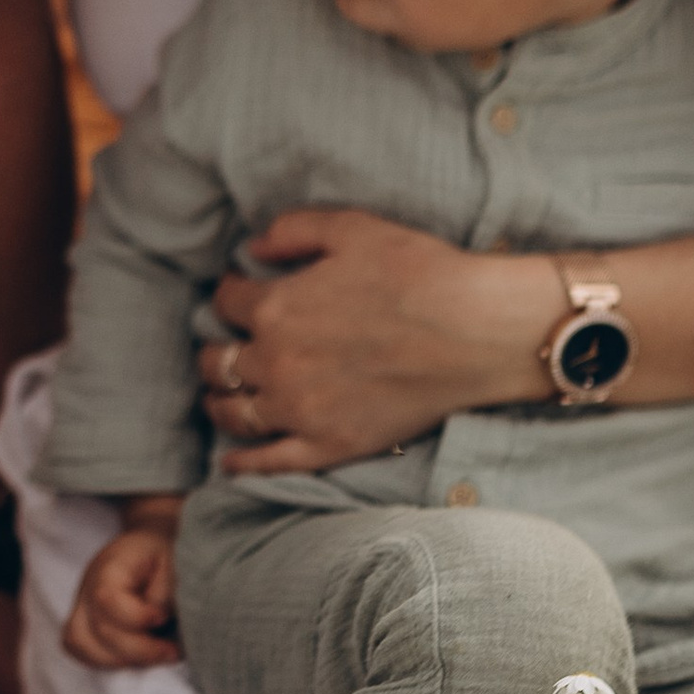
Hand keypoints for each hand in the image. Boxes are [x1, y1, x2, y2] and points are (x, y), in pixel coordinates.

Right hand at [63, 514, 181, 670]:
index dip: (137, 617)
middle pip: (96, 630)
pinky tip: (132, 656)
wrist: (148, 543)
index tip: (163, 618)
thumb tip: (156, 623)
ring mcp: (80, 603)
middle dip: (138, 650)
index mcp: (110, 566)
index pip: (106, 599)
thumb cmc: (164, 553)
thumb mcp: (175, 562)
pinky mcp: (82, 619)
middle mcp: (87, 586)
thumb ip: (165, 591)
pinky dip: (102, 659)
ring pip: (78, 642)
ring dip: (117, 660)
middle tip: (172, 651)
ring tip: (151, 656)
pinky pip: (78, 647)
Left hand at [198, 209, 558, 472]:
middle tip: (223, 348)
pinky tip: (229, 463)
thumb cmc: (420, 273)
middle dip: (217, 350)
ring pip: (234, 413)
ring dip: (219, 401)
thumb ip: (293, 231)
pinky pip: (270, 463)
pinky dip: (242, 464)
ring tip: (219, 396)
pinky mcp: (329, 446)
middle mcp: (277, 362)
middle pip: (220, 361)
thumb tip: (252, 248)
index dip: (231, 294)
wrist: (477, 331)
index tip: (239, 295)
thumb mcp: (352, 229)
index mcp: (276, 307)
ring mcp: (300, 411)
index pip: (227, 302)